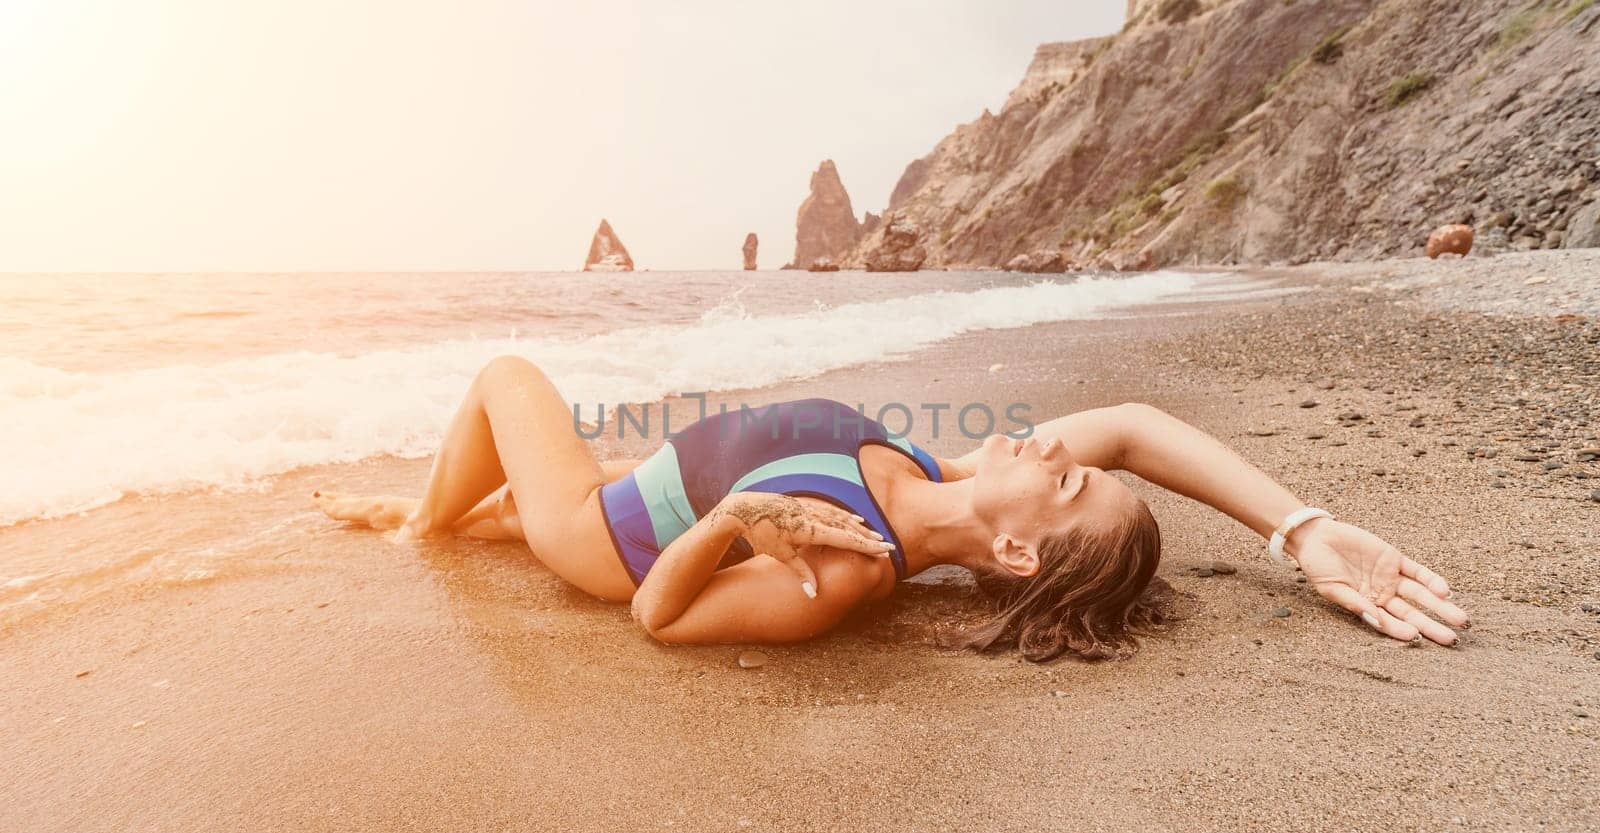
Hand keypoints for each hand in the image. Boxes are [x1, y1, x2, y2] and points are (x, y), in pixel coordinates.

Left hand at [713, 492, 895, 597]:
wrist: (743, 509)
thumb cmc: (760, 535)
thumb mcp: (780, 556)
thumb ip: (801, 573)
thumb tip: (815, 594)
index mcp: (811, 529)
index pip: (845, 539)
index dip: (866, 545)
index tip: (884, 550)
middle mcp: (814, 516)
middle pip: (847, 527)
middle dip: (867, 537)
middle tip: (886, 545)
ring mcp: (809, 507)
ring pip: (840, 517)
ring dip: (857, 526)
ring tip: (872, 532)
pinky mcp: (804, 503)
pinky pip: (830, 510)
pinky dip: (844, 516)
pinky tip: (850, 517)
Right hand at [1287, 518, 1469, 644]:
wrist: (1316, 537)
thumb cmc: (1318, 567)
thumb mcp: (1333, 589)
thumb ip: (1356, 604)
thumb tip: (1377, 621)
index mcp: (1367, 606)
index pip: (1390, 622)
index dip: (1403, 630)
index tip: (1417, 637)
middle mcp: (1382, 594)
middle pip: (1412, 613)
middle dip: (1433, 625)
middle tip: (1453, 639)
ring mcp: (1390, 577)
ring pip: (1420, 594)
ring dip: (1441, 606)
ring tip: (1460, 619)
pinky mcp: (1394, 558)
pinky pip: (1417, 571)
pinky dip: (1431, 580)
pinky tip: (1444, 591)